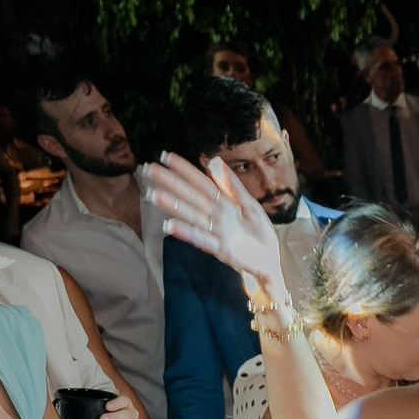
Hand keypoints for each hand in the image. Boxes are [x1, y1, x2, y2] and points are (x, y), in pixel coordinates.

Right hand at [144, 153, 288, 300]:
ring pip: (191, 216)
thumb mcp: (250, 205)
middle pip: (191, 196)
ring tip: (153, 194)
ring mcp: (216, 232)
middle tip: (148, 170)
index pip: (201, 183)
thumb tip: (215, 161)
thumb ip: (233, 186)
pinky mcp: (221, 249)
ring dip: (172, 206)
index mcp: (224, 203)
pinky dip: (187, 233)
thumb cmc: (259, 233)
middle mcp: (216, 216)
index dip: (186, 170)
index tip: (167, 157)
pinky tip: (170, 226)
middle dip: (170, 183)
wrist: (270, 262)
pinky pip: (202, 239)